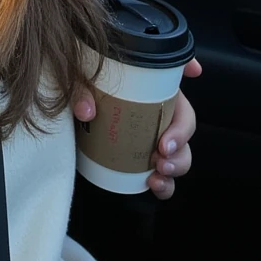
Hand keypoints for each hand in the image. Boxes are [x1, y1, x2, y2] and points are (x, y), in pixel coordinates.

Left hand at [73, 57, 202, 198]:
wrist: (71, 125)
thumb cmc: (80, 94)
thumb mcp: (79, 84)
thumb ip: (81, 91)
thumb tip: (86, 111)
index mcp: (148, 87)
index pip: (175, 82)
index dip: (189, 76)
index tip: (187, 89)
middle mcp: (156, 114)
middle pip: (185, 124)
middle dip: (181, 138)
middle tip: (163, 150)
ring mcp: (153, 141)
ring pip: (181, 153)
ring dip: (178, 163)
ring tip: (160, 170)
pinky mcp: (145, 164)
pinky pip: (165, 178)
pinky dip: (165, 185)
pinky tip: (156, 185)